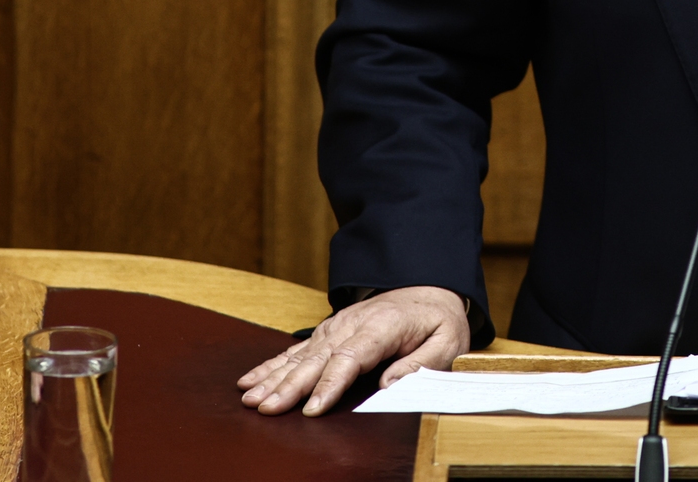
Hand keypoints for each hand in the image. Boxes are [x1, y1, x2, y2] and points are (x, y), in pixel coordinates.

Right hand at [237, 285, 470, 415]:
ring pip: (300, 354)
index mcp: (382, 327)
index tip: (312, 409)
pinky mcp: (330, 330)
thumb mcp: (447, 342)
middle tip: (266, 408)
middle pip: (317, 358)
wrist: (431, 288)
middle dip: (289, 385)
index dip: (329, 384)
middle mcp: (353, 323)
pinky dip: (272, 363)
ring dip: (273, 375)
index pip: (350, 358)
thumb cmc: (439, 320)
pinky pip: (297, 348)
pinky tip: (251, 378)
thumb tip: (387, 387)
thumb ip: (419, 364)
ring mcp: (338, 325)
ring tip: (249, 396)